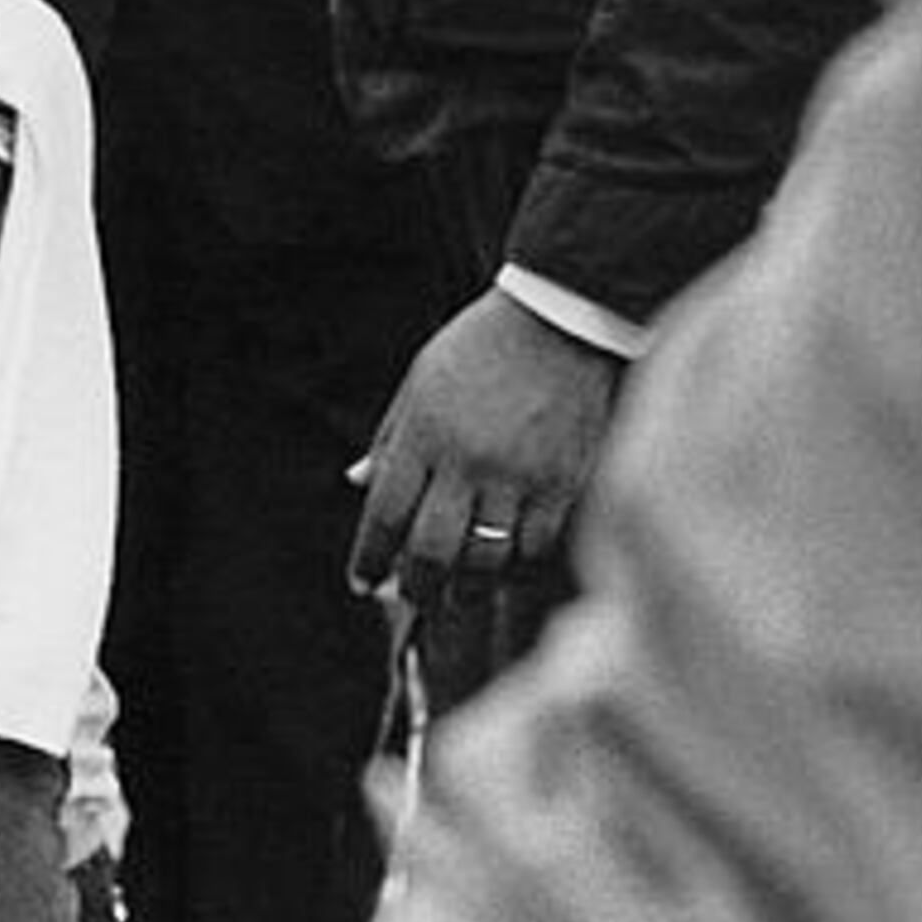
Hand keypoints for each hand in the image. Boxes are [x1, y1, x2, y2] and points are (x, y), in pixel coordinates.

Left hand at [345, 287, 621, 603]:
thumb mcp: (419, 384)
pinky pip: (536, 547)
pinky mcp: (564, 483)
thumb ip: (390, 439)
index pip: (386, 514)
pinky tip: (505, 569)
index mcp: (423, 435)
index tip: (361, 583)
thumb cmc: (478, 349)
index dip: (371, 557)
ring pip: (487, 558)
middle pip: (434, 550)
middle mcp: (467, 461)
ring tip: (456, 594)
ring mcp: (519, 476)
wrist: (558, 322)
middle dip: (417, 587)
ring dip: (467, 586)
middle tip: (412, 599)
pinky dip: (517, 568)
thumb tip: (357, 482)